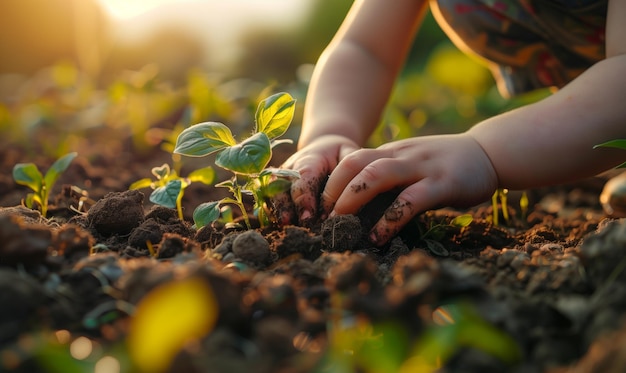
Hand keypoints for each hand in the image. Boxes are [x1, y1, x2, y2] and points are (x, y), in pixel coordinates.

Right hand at [273, 135, 359, 225]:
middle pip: (283, 187)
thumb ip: (350, 169)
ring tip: (285, 227)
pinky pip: (269, 199)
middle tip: (298, 225)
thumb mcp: (348, 153)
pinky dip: (273, 212)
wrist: (323, 147)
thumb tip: (352, 191)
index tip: (309, 215)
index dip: (304, 197)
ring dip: (278, 211)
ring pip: (272, 193)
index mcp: (309, 159)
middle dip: (289, 207)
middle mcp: (290, 167)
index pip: (304, 177)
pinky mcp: (275, 186)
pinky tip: (280, 226)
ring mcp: (280, 177)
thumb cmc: (339, 154)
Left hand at [321, 133, 498, 245]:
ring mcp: (422, 167)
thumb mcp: (413, 163)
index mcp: (393, 152)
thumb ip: (390, 176)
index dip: (331, 181)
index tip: (318, 207)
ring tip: (340, 225)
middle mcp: (402, 156)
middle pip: (356, 164)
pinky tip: (378, 236)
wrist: (490, 152)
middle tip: (322, 218)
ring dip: (353, 200)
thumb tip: (359, 203)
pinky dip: (389, 219)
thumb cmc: (446, 164)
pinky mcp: (443, 183)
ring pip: (377, 176)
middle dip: (333, 190)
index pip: (352, 159)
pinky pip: (410, 200)